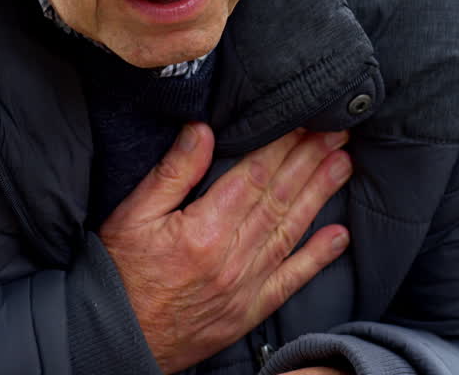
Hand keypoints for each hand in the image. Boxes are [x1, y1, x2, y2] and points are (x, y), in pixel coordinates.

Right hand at [99, 122, 351, 373]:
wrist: (115, 338)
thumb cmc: (119, 273)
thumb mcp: (131, 215)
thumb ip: (172, 173)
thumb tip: (201, 130)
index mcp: (203, 229)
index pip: (254, 175)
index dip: (282, 145)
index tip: (305, 120)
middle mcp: (232, 257)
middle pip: (279, 198)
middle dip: (311, 160)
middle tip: (338, 130)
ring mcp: (245, 286)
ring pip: (291, 231)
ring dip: (321, 195)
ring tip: (343, 164)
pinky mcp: (249, 310)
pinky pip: (291, 280)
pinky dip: (318, 258)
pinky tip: (340, 236)